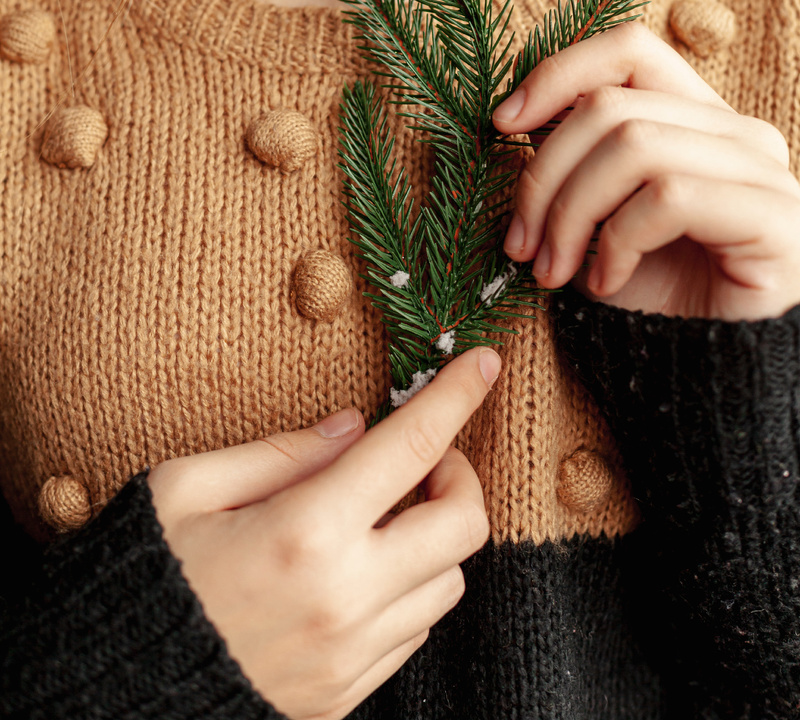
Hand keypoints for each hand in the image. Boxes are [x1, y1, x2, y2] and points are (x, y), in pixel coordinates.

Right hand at [148, 347, 499, 719]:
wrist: (108, 694)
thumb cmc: (144, 575)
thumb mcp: (186, 487)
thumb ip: (280, 452)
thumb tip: (352, 426)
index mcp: (304, 532)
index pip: (411, 446)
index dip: (458, 394)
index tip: (484, 362)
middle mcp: (344, 599)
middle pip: (463, 523)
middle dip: (459, 473)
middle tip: (419, 459)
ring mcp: (350, 656)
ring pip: (449, 582)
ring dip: (434, 536)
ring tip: (385, 516)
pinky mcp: (344, 695)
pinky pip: (414, 632)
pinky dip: (410, 588)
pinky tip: (365, 568)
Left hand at [492, 23, 799, 320]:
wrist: (709, 376)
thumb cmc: (652, 296)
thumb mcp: (595, 217)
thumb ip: (571, 161)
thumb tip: (511, 116)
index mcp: (698, 119)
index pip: (629, 50)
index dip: (558, 73)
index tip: (502, 125)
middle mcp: (737, 133)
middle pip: (612, 105)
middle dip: (544, 175)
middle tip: (520, 244)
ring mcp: (761, 172)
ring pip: (633, 144)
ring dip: (571, 213)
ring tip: (553, 270)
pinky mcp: (773, 217)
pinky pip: (668, 197)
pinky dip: (617, 241)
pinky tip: (605, 281)